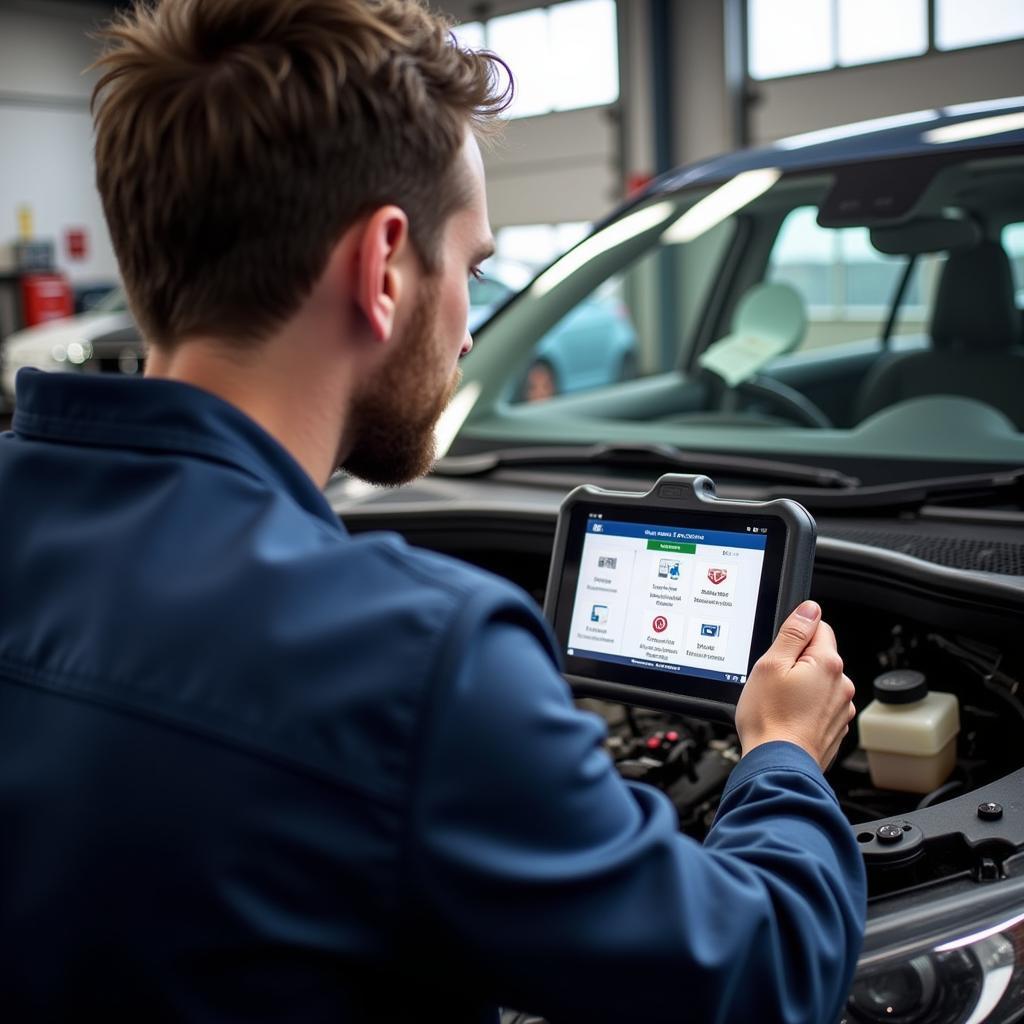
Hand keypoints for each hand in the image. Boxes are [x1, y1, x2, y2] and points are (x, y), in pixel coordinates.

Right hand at [735, 601, 855, 770]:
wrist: (778, 763)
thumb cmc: (769, 717)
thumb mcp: (770, 664)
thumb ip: (793, 633)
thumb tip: (810, 609)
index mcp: (827, 663)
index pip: (818, 627)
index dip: (795, 636)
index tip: (780, 654)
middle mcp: (842, 684)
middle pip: (819, 656)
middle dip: (797, 663)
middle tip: (775, 681)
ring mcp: (841, 708)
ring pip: (819, 682)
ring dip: (802, 687)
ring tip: (780, 704)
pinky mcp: (836, 727)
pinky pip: (820, 706)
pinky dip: (806, 708)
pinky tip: (788, 718)